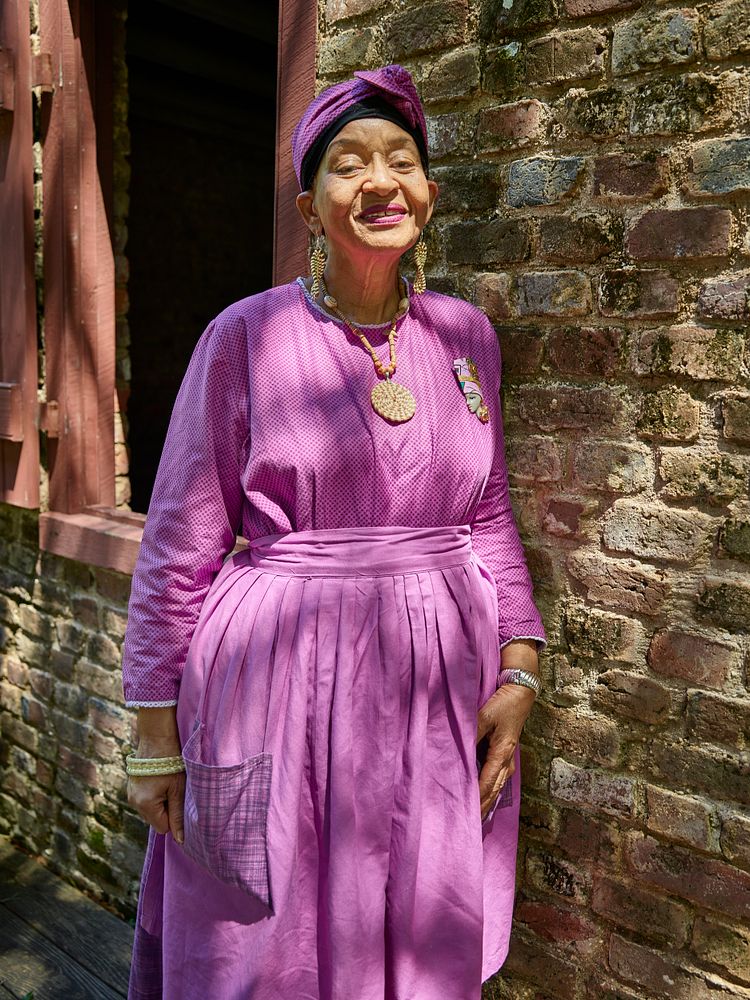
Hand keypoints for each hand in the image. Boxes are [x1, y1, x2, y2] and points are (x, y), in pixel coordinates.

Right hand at [127, 709, 184, 843]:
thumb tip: (180, 840)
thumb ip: (178, 816)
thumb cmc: (171, 762)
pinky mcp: (131, 787)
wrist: (156, 737)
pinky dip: (154, 794)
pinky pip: (146, 800)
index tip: (179, 799)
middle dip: (167, 809)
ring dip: (161, 801)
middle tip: (174, 788)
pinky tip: (160, 779)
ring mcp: (130, 794)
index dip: (174, 817)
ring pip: (151, 809)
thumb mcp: (178, 789)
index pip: (162, 828)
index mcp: (145, 805)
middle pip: (155, 819)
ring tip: (167, 782)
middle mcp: (133, 802)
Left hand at [476, 682, 535, 820]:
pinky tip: (482, 799)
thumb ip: (472, 733)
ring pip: (496, 788)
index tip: (466, 813)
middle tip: (468, 825)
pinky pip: (497, 779)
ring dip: (486, 802)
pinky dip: (489, 791)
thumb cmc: (503, 704)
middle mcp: (507, 761)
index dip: (477, 799)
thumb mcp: (485, 716)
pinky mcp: (505, 756)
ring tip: (475, 818)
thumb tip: (459, 751)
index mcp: (502, 753)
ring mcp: (508, 760)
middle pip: (493, 791)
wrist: (521, 694)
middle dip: (482, 808)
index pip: (486, 783)